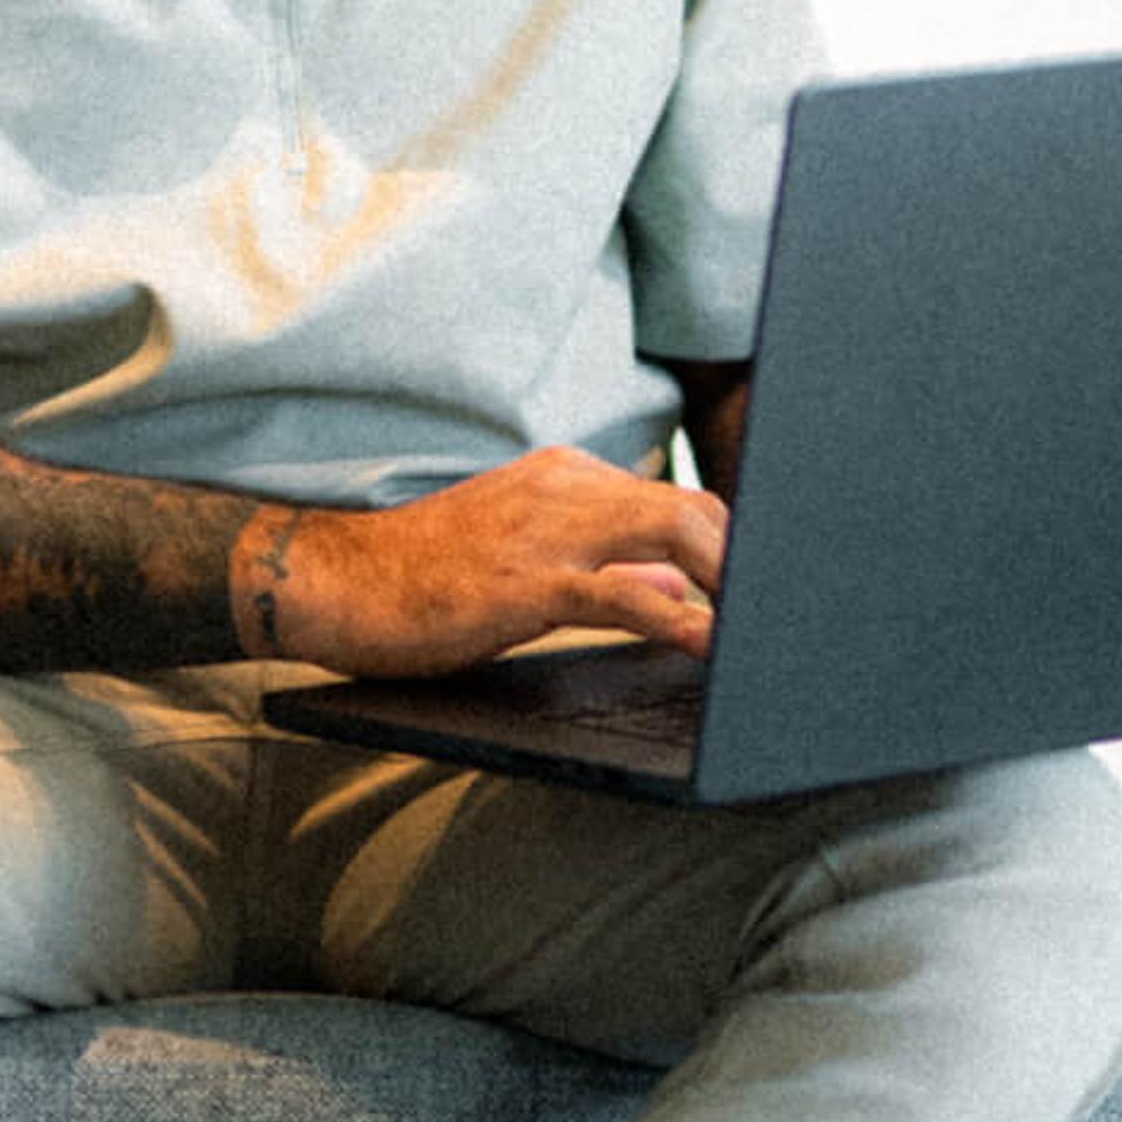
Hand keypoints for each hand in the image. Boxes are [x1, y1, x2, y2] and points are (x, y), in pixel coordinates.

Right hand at [233, 452, 725, 678]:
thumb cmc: (422, 580)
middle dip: (751, 561)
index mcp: (566, 479)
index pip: (679, 500)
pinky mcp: (524, 582)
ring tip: (768, 628)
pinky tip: (708, 642)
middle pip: (694, 510)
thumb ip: (603, 573)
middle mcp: (565, 489)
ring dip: (731, 582)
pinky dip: (675, 615)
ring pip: (671, 536)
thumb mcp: (524, 564)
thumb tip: (682, 594)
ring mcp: (546, 531)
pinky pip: (619, 594)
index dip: (735, 543)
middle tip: (789, 613)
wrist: (332, 577)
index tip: (770, 586)